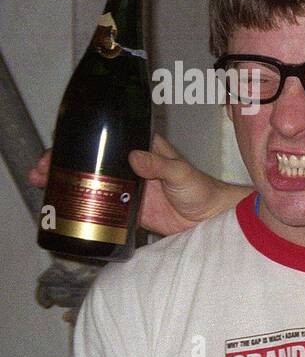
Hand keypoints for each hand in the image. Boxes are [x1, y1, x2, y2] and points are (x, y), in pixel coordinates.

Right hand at [29, 133, 243, 235]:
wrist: (209, 218)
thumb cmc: (201, 189)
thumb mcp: (180, 173)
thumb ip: (160, 165)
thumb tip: (134, 158)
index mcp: (141, 148)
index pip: (106, 138)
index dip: (80, 140)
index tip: (59, 148)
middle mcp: (129, 164)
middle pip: (91, 159)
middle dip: (64, 161)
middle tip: (41, 170)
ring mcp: (126, 186)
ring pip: (90, 180)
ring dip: (68, 181)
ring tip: (43, 185)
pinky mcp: (127, 208)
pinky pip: (100, 203)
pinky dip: (81, 202)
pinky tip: (63, 205)